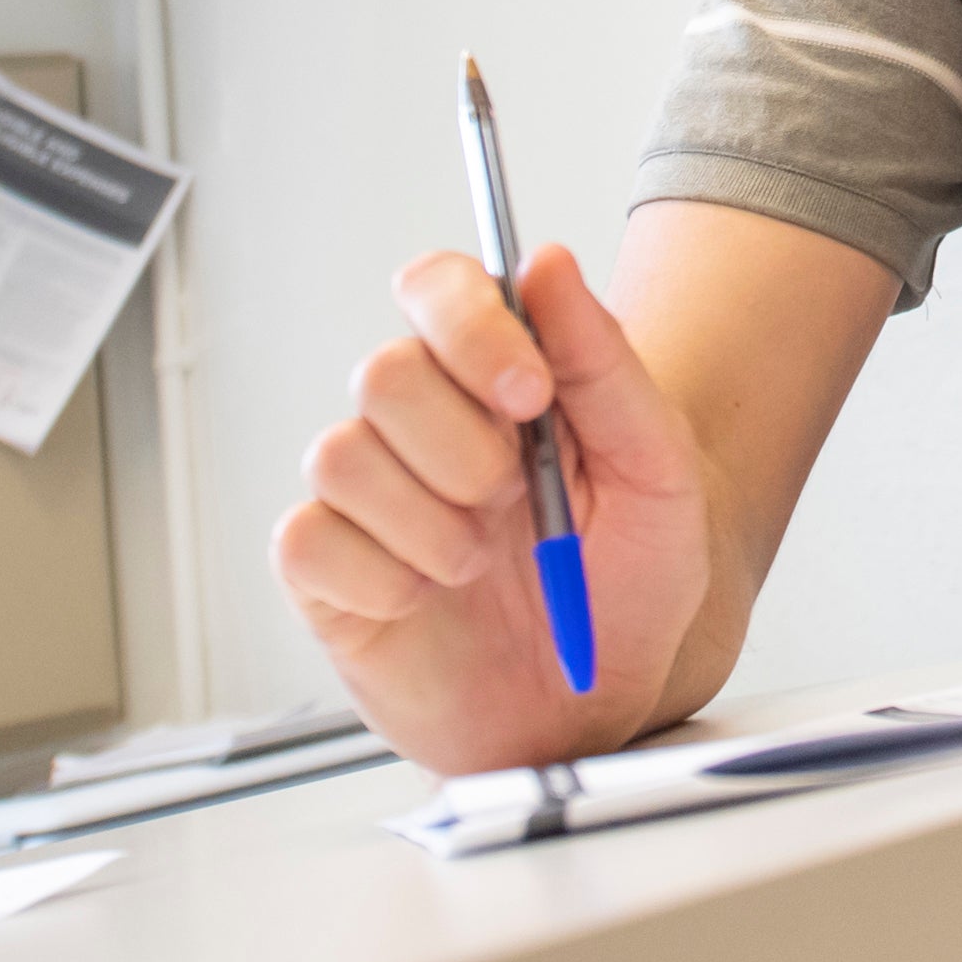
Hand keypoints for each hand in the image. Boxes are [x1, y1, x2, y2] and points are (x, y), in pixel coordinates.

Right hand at [271, 242, 716, 773]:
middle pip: (384, 372)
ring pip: (340, 454)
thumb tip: (547, 262)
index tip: (528, 391)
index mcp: (496, 376)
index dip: (468, 323)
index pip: (438, 286)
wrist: (605, 700)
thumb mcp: (655, 469)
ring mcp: (368, 498)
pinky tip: (424, 599)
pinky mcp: (326, 574)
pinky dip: (376, 577)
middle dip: (462, 447)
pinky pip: (306, 540)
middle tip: (513, 500)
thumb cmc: (634, 578)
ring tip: (478, 562)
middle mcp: (420, 424)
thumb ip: (603, 362)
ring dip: (427, 521)